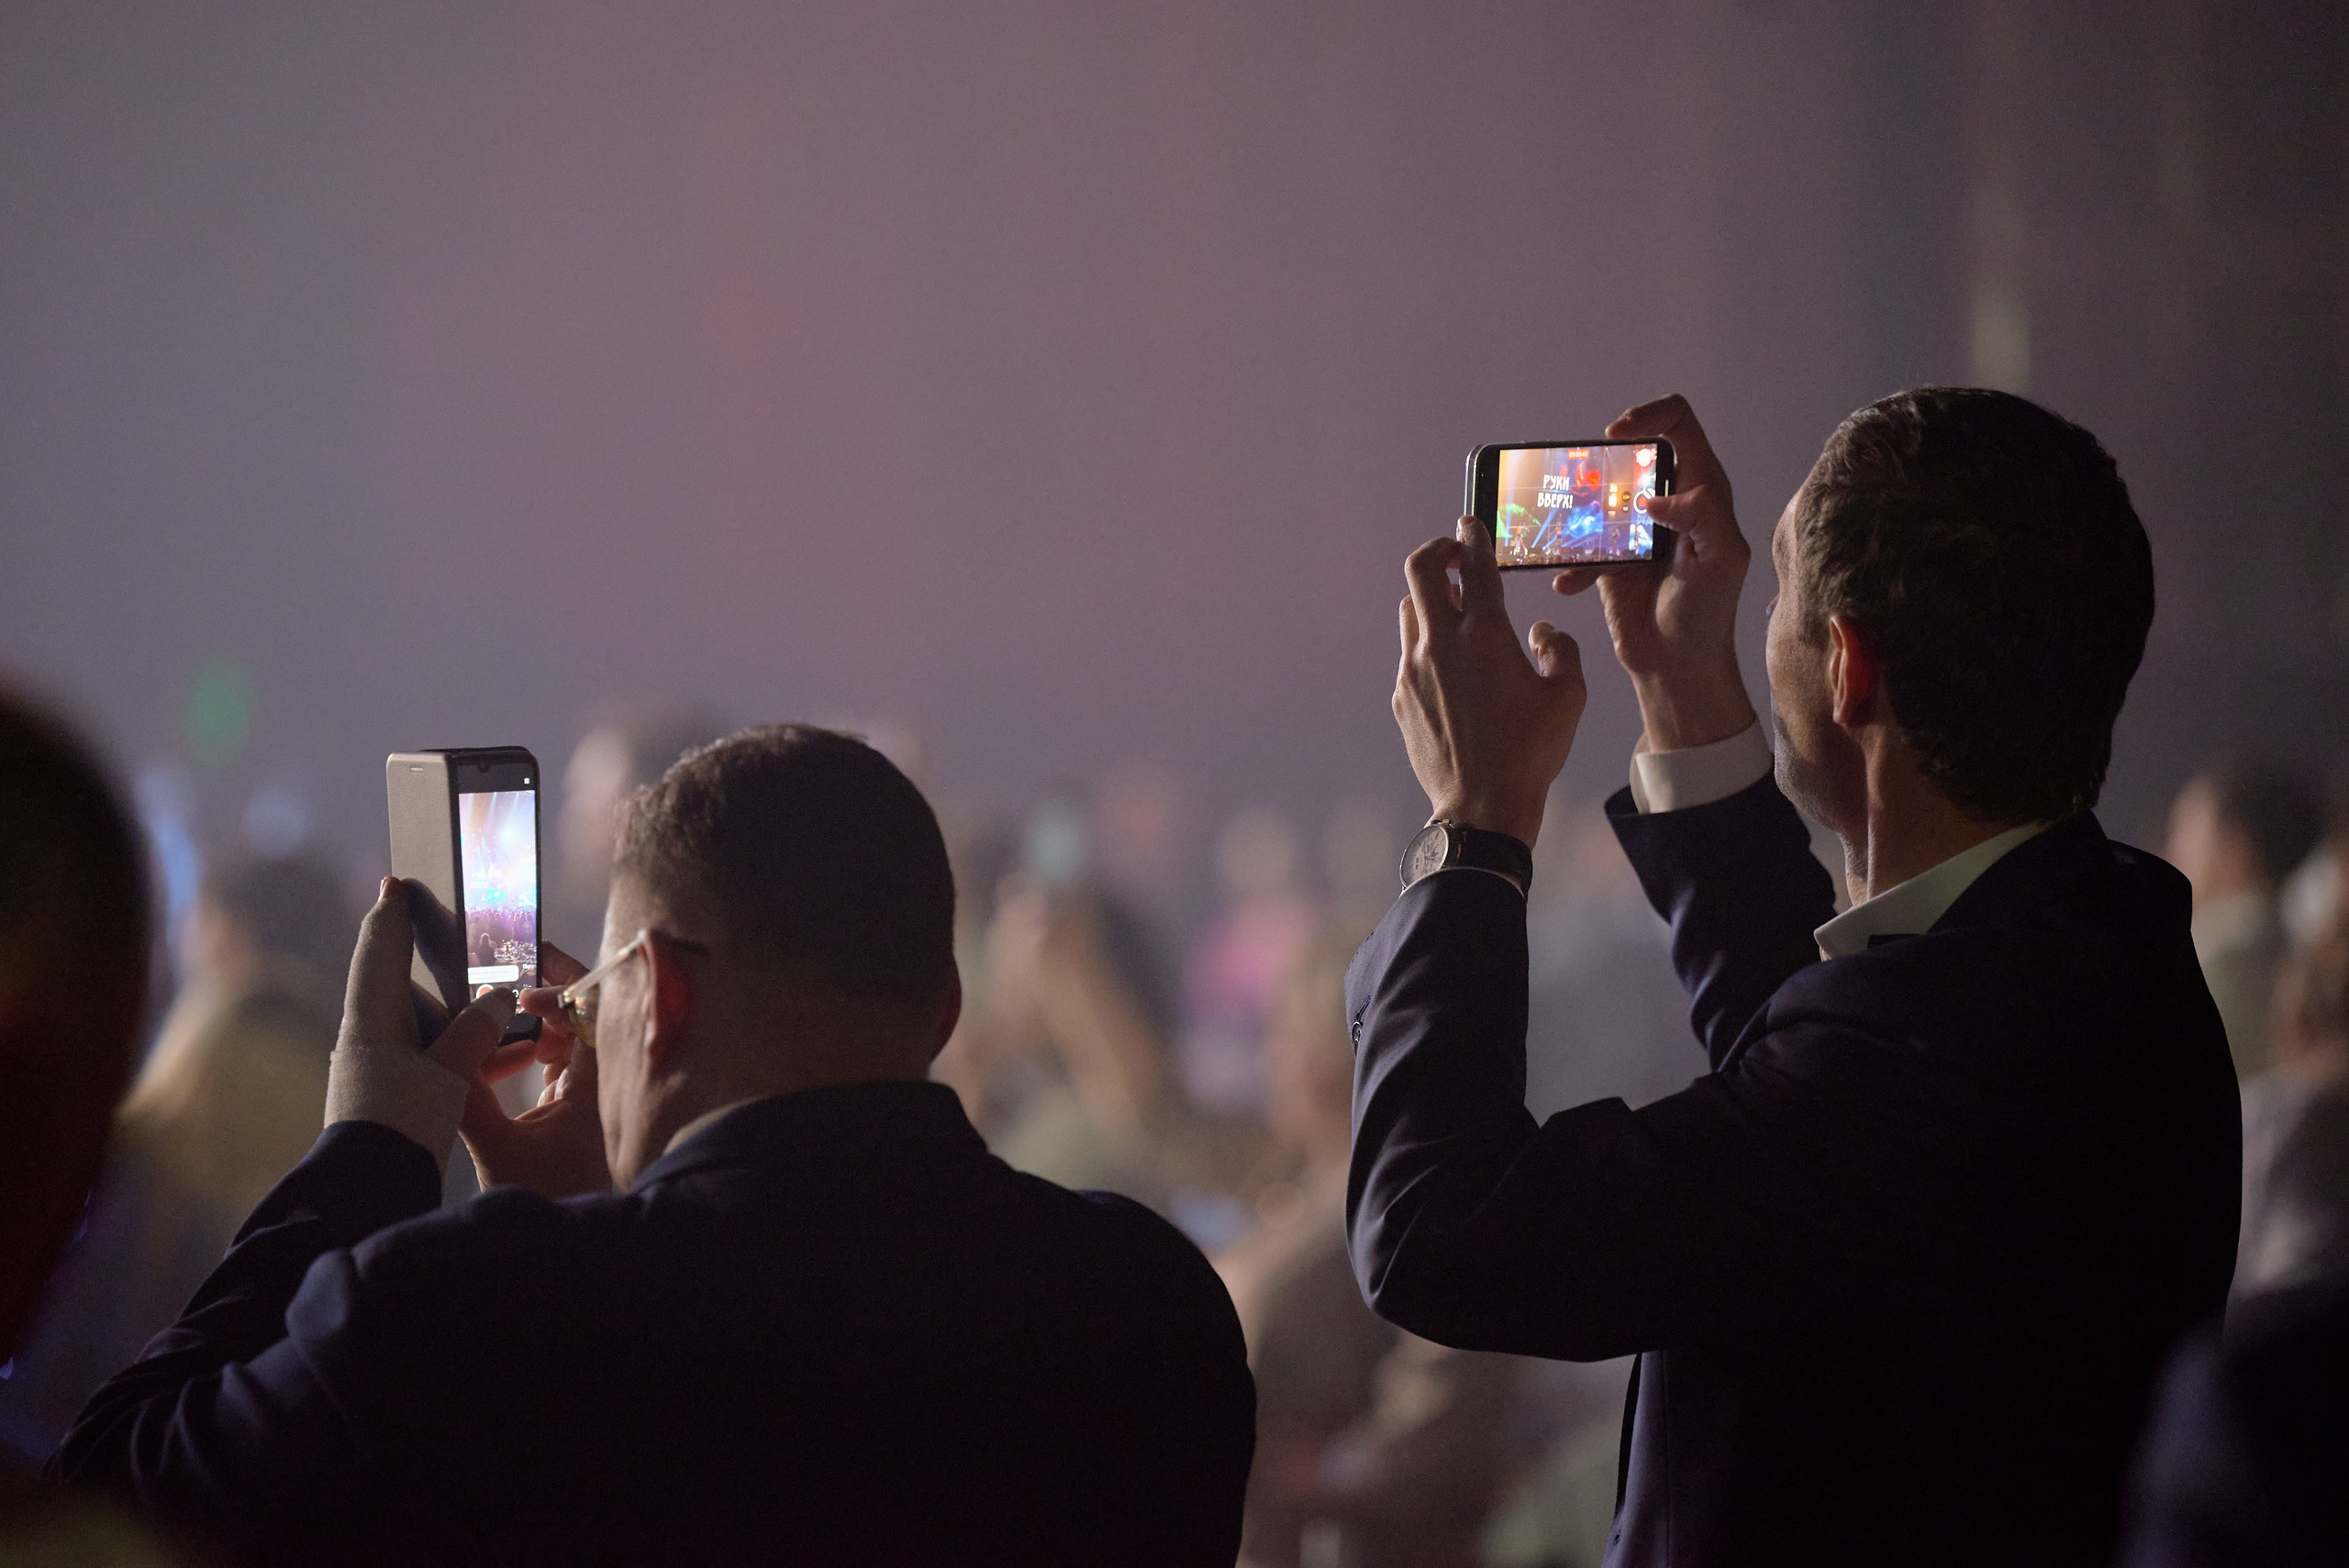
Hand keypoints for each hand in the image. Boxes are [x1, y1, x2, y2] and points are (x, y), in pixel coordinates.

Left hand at [324, 878, 518, 1170]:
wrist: (368, 1189)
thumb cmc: (400, 1122)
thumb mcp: (447, 1071)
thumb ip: (477, 1029)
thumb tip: (500, 996)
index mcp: (372, 1019)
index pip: (380, 950)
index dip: (390, 915)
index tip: (394, 884)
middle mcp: (370, 1036)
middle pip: (410, 989)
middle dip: (448, 978)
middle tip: (484, 959)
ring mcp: (380, 1067)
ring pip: (429, 1027)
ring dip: (467, 1023)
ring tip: (515, 1021)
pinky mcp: (395, 1094)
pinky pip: (435, 1057)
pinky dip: (465, 1053)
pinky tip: (507, 1059)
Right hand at [457, 941, 613, 1197]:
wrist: (571, 1254)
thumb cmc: (547, 1201)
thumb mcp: (499, 1151)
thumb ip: (470, 1095)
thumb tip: (445, 1046)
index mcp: (601, 1084)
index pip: (594, 1010)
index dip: (559, 987)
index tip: (515, 990)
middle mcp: (608, 1081)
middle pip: (586, 1014)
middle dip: (543, 994)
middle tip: (497, 975)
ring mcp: (597, 1092)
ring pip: (574, 1035)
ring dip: (537, 1022)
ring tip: (492, 1011)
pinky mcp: (582, 1106)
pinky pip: (566, 1059)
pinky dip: (538, 1048)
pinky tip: (505, 1052)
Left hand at [1393, 515, 1585, 845]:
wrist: (1481, 806)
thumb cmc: (1530, 752)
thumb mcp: (1567, 697)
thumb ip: (1561, 651)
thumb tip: (1542, 630)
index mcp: (1486, 635)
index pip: (1474, 564)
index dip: (1473, 535)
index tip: (1471, 523)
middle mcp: (1442, 644)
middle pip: (1420, 570)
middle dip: (1436, 551)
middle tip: (1455, 556)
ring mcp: (1413, 670)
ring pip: (1410, 610)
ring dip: (1430, 600)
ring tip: (1456, 613)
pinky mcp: (1400, 696)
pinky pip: (1409, 654)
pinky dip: (1427, 645)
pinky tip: (1451, 668)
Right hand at [1554, 394, 1756, 751]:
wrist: (1675, 667)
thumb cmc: (1708, 615)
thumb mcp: (1722, 561)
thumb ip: (1702, 517)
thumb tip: (1656, 497)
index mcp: (1701, 488)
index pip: (1677, 423)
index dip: (1647, 416)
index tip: (1615, 436)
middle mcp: (1666, 500)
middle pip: (1627, 454)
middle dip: (1598, 468)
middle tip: (1585, 491)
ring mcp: (1633, 528)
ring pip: (1594, 496)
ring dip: (1576, 514)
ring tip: (1572, 540)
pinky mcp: (1606, 557)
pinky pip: (1576, 545)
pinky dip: (1569, 564)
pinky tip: (1570, 584)